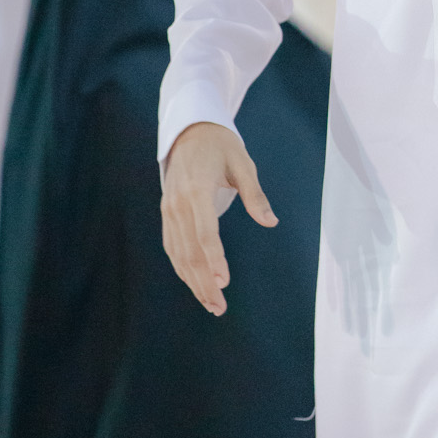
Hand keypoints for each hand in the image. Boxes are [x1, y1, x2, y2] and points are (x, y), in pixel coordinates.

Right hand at [161, 121, 276, 314]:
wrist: (190, 130)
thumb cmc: (221, 146)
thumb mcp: (243, 164)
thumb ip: (254, 195)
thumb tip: (270, 221)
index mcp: (197, 190)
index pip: (205, 233)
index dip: (214, 260)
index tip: (223, 283)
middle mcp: (178, 204)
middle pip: (190, 251)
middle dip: (203, 282)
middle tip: (219, 307)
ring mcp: (169, 209)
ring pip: (178, 253)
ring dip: (192, 281)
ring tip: (210, 304)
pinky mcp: (167, 213)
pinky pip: (172, 245)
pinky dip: (182, 267)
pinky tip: (194, 284)